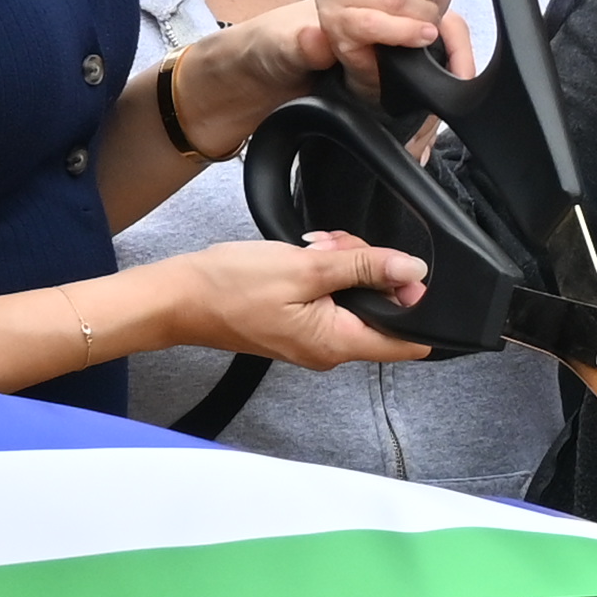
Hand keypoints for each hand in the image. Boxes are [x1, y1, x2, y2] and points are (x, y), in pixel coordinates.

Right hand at [171, 232, 433, 369]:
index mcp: (337, 344)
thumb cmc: (232, 286)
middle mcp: (330, 349)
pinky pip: (330, 298)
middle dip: (371, 270)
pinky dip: (326, 272)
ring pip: (356, 298)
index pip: (408, 342)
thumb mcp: (306, 267)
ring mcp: (313, 338)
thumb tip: (413, 271)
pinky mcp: (299, 324)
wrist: (181, 297)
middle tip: (338, 246)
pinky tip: (307, 254)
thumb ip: (364, 268)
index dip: (415, 304)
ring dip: (345, 265)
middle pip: (382, 311)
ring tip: (316, 246)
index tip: (400, 269)